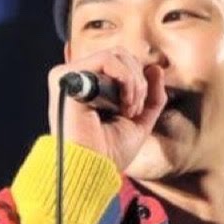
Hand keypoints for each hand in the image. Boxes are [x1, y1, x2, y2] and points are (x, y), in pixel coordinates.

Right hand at [46, 49, 167, 171]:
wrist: (93, 168)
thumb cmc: (110, 151)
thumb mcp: (139, 120)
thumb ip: (151, 95)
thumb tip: (155, 67)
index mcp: (90, 87)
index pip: (121, 63)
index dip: (139, 82)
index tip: (137, 110)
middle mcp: (77, 78)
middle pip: (120, 55)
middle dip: (139, 82)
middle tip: (135, 110)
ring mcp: (70, 76)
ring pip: (116, 55)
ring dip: (133, 82)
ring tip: (129, 109)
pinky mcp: (67, 77)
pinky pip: (106, 59)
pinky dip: (125, 79)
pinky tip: (124, 103)